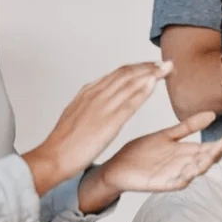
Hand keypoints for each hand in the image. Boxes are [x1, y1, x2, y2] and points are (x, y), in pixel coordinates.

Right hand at [23, 61, 173, 195]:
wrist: (53, 157)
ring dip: (150, 73)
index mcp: (88, 92)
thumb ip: (92, 106)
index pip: (118, 74)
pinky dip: (143, 90)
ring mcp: (101, 107)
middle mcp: (95, 94)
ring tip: (167, 68)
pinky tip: (154, 83)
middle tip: (167, 63)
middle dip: (148, 67)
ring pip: (129, 83)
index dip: (138, 68)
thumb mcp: (79, 116)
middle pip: (126, 74)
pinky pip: (129, 102)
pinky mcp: (107, 121)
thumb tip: (103, 101)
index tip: (153, 66)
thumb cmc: (66, 142)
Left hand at [77, 112, 221, 212]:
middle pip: (209, 157)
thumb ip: (188, 127)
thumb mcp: (166, 135)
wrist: (116, 167)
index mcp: (187, 152)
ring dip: (207, 161)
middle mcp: (185, 165)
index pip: (213, 145)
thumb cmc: (139, 153)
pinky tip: (192, 171)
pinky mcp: (162, 184)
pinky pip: (177, 182)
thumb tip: (211, 114)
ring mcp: (175, 175)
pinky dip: (186, 177)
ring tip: (217, 150)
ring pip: (197, 169)